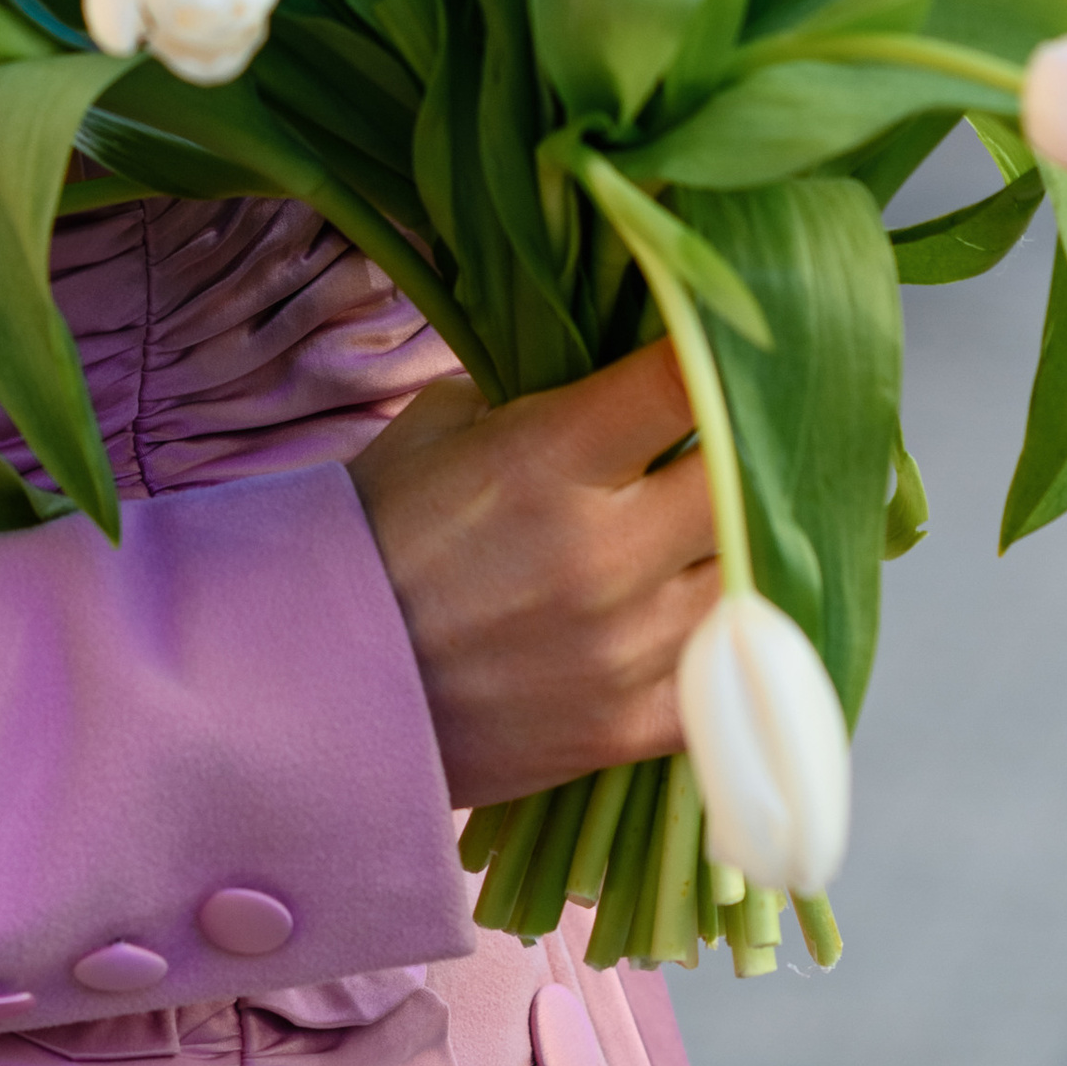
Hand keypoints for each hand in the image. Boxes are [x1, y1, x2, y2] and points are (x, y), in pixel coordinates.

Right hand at [349, 341, 717, 805]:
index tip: (727, 337)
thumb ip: (538, 393)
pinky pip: (732, 680)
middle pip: (740, 478)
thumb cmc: (377, 535)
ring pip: (752, 578)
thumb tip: (612, 364)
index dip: (714, 349)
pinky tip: (720, 620)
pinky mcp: (627, 728)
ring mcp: (625, 649)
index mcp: (549, 458)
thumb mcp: (441, 424)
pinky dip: (736, 646)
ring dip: (742, 546)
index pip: (681, 381)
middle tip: (735, 436)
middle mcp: (603, 552)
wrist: (313, 686)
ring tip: (723, 528)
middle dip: (739, 450)